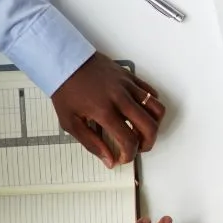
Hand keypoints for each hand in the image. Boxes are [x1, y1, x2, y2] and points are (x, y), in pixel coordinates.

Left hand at [51, 53, 163, 167]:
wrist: (64, 61)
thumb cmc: (65, 90)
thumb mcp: (70, 122)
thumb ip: (91, 144)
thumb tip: (109, 161)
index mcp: (104, 111)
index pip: (128, 140)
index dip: (129, 155)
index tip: (123, 158)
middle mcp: (120, 98)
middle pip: (150, 127)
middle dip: (148, 144)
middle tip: (138, 148)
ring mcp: (128, 86)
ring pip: (157, 109)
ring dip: (155, 125)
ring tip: (143, 131)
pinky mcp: (131, 77)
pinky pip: (152, 93)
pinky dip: (152, 106)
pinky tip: (141, 112)